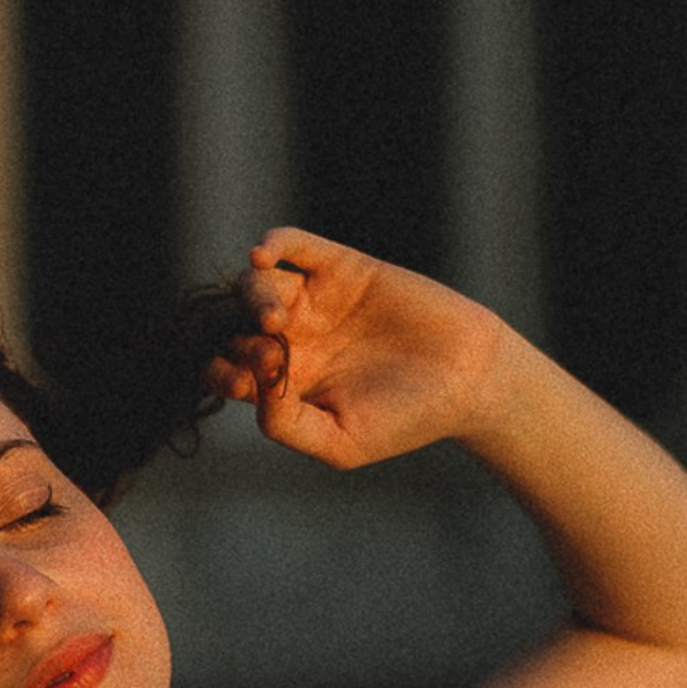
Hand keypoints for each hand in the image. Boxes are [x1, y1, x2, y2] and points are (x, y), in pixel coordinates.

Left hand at [206, 227, 510, 468]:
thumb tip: (251, 388)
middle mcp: (292, 339)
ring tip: (276, 320)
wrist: (467, 379)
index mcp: (284, 382)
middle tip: (269, 351)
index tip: (240, 381)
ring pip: (259, 285)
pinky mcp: (343, 268)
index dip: (219, 372)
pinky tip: (263, 256)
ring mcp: (315, 301)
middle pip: (235, 324)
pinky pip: (296, 246)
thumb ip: (286, 425)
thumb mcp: (340, 442)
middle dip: (238, 336)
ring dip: (254, 297)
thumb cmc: (406, 420)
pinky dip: (275, 244)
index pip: (227, 370)